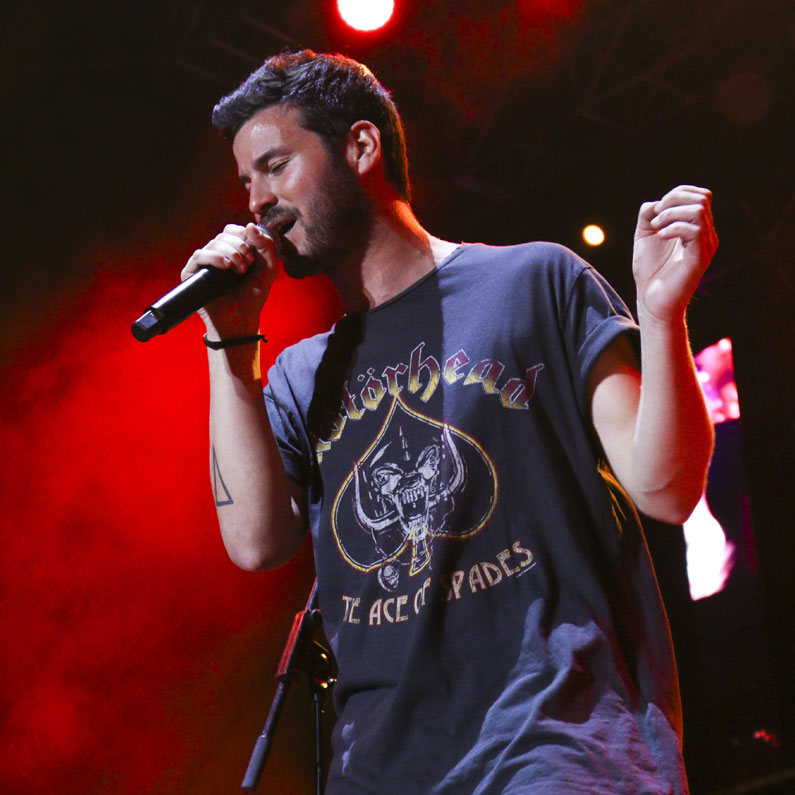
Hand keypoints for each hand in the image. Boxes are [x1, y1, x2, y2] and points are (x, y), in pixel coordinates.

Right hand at [181, 222, 279, 335]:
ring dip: (231, 253)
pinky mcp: (192, 275)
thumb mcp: (268, 269)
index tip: (254, 254)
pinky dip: (214, 257)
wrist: (242, 319)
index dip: (243, 236)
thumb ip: (266, 245)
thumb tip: (250, 225)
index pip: (232, 231)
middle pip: (224, 236)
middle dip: (240, 247)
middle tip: (248, 264)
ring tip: (240, 270)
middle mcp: (216, 255)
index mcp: (231, 251)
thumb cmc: (253, 296)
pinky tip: (226, 266)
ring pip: (213, 244)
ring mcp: (203, 265)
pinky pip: (199, 256)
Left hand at [632, 185, 717, 324]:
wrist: (651, 299)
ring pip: (699, 211)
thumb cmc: (649, 270)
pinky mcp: (700, 258)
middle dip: (674, 200)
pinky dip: (674, 227)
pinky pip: (695, 230)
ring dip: (671, 213)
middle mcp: (706, 234)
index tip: (657, 211)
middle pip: (702, 198)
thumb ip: (648, 215)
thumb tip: (656, 202)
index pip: (700, 196)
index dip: (677, 194)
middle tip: (655, 218)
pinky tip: (661, 236)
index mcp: (696, 227)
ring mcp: (705, 245)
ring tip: (656, 227)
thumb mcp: (644, 235)